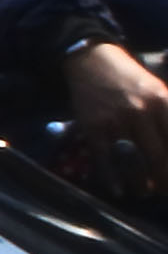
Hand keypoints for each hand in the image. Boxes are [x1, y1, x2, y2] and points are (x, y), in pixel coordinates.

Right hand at [71, 40, 167, 198]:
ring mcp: (115, 121)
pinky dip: (113, 180)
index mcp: (163, 101)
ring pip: (136, 163)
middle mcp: (142, 111)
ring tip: (148, 190)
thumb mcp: (160, 91)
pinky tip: (119, 190)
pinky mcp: (93, 128)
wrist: (93, 62)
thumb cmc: (132, 80)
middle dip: (165, 179)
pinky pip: (105, 161)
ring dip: (143, 184)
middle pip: (161, 157)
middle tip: (165, 189)